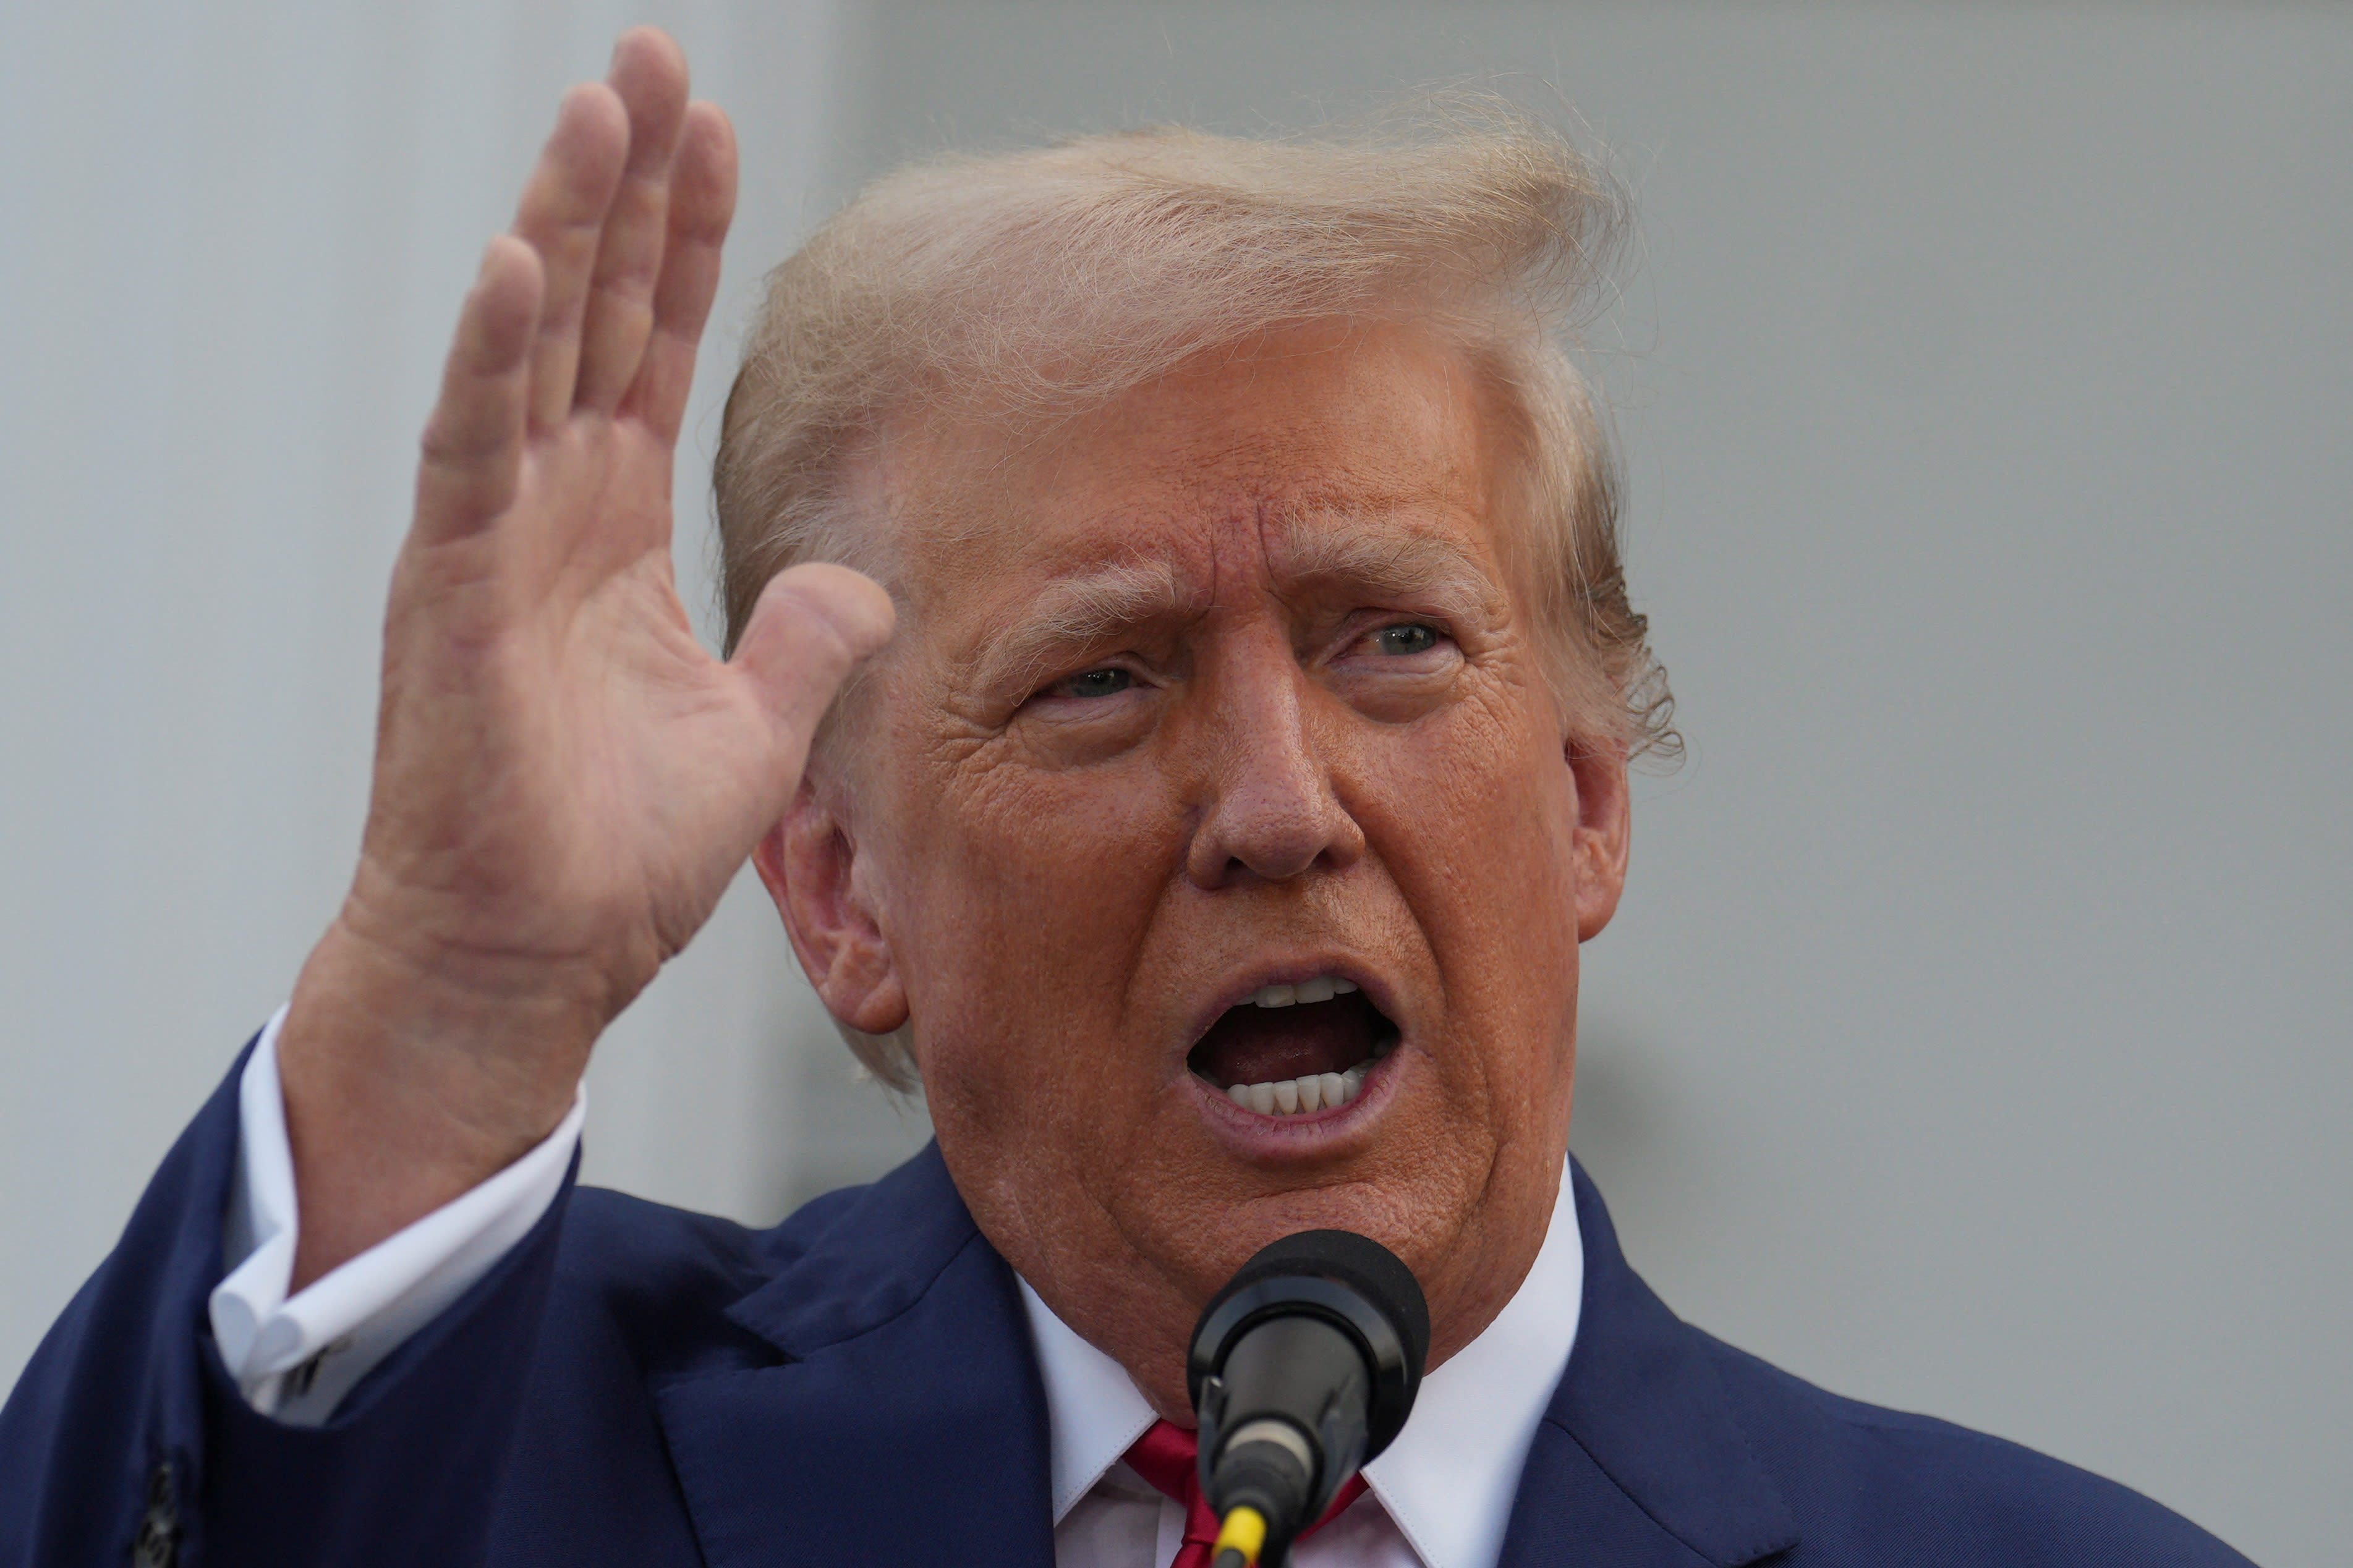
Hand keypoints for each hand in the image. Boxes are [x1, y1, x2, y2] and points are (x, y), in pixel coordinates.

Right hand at [276, 30, 890, 1285]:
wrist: (532, 959)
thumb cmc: (614, 859)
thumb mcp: (754, 736)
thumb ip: (803, 646)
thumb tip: (858, 583)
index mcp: (613, 531)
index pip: (655, 349)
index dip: (684, 240)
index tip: (713, 132)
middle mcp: (548, 510)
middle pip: (595, 313)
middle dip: (625, 185)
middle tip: (650, 59)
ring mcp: (491, 542)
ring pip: (530, 350)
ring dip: (566, 225)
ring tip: (600, 105)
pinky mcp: (449, 593)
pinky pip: (470, 453)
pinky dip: (494, 360)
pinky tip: (523, 265)